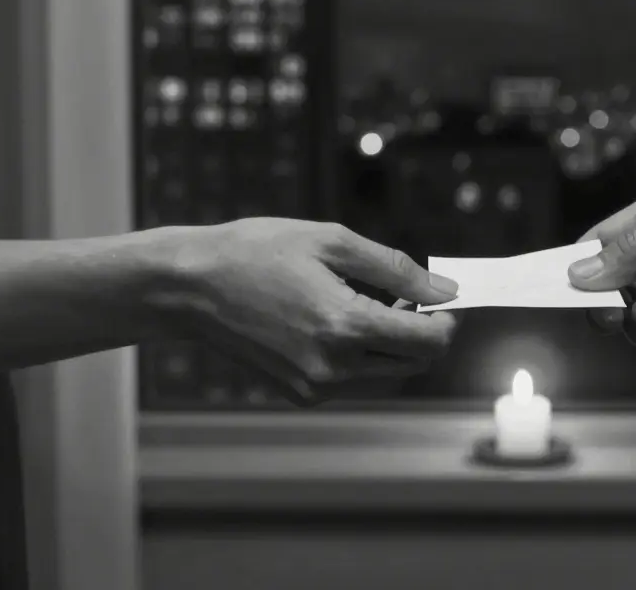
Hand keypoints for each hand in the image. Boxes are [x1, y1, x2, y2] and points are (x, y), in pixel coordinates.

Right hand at [156, 219, 459, 404]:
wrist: (190, 287)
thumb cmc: (258, 252)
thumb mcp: (332, 242)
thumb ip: (396, 270)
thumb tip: (445, 289)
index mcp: (345, 328)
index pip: (431, 342)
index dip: (444, 318)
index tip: (434, 296)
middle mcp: (334, 368)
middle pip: (415, 362)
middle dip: (420, 330)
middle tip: (397, 294)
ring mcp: (315, 387)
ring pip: (386, 372)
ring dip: (389, 342)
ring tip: (357, 300)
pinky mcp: (300, 393)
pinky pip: (353, 379)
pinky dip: (359, 353)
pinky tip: (330, 319)